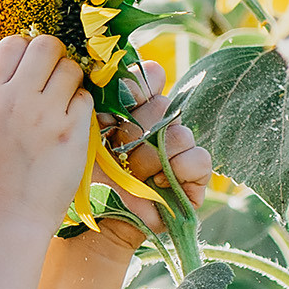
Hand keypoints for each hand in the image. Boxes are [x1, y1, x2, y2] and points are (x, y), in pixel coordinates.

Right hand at [0, 31, 94, 237]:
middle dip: (55, 57)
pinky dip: (82, 109)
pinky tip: (71, 127)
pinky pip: (86, 100)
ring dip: (72, 82)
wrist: (4, 222)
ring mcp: (45, 115)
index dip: (26, 51)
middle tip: (54, 80)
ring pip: (71, 69)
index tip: (31, 69)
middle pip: (46, 45)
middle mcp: (15, 100)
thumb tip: (21, 67)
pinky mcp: (72, 134)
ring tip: (63, 106)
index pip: (12, 44)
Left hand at [93, 59, 214, 242]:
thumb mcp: (88, 134)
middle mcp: (162, 123)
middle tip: (119, 153)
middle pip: (164, 106)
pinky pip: (199, 159)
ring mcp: (180, 148)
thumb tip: (111, 69)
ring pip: (181, 134)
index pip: (150, 77)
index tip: (119, 108)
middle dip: (137, 132)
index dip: (137, 88)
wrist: (100, 219)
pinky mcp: (195, 176)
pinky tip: (159, 184)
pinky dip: (179, 171)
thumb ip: (101, 101)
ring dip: (152, 158)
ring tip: (133, 175)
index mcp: (135, 107)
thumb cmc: (89, 176)